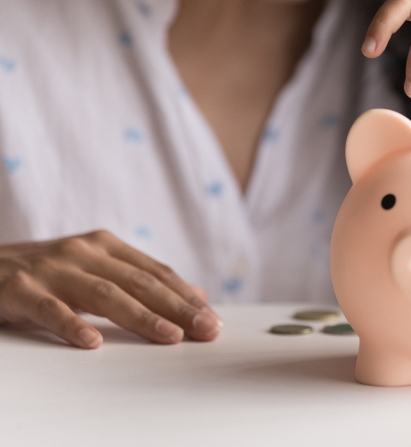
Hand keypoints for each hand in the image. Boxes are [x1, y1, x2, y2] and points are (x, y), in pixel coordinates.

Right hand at [0, 230, 222, 348]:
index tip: (212, 318)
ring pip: (105, 295)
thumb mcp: (94, 268)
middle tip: (206, 329)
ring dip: (141, 317)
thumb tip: (194, 294)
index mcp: (105, 245)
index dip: (185, 295)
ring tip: (169, 336)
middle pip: (139, 282)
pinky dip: (73, 325)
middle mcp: (83, 252)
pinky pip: (50, 310)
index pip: (155, 272)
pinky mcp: (20, 290)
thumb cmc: (44, 273)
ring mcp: (51, 270)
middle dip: (177, 307)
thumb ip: (140, 279)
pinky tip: (92, 343)